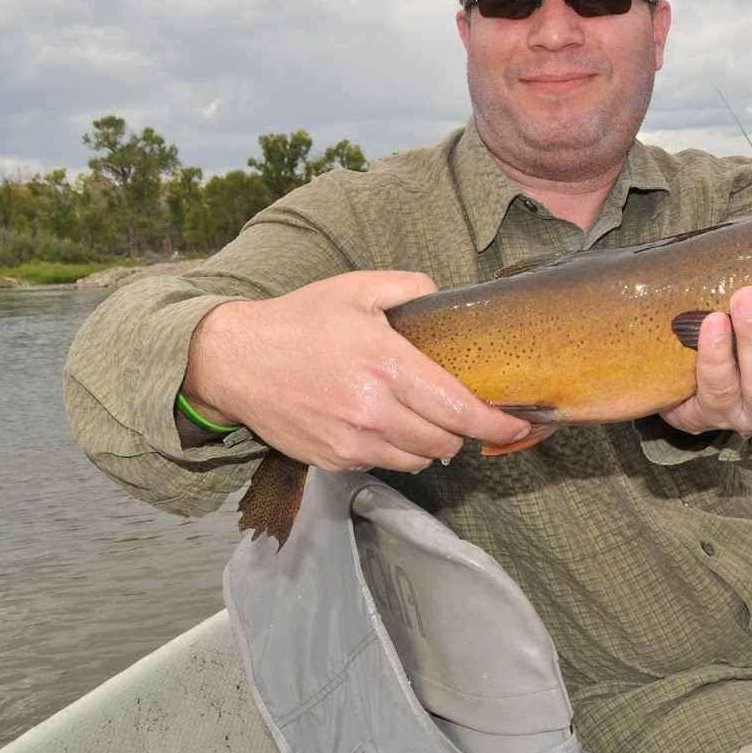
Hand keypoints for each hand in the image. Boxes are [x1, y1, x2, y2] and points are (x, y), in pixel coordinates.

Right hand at [180, 271, 531, 472]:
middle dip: (463, 431)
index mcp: (386, 365)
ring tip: (420, 416)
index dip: (496, 424)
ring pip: (419, 459)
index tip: (516, 426)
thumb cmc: (298, 322)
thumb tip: (444, 297)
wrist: (235, 361)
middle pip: (446, 441)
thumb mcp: (356, 288)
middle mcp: (372, 410)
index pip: (458, 409)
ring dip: (431, 444)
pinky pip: (385, 465)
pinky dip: (396, 451)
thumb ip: (410, 287)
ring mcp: (352, 440)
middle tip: (461, 413)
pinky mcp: (335, 459)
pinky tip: (383, 423)